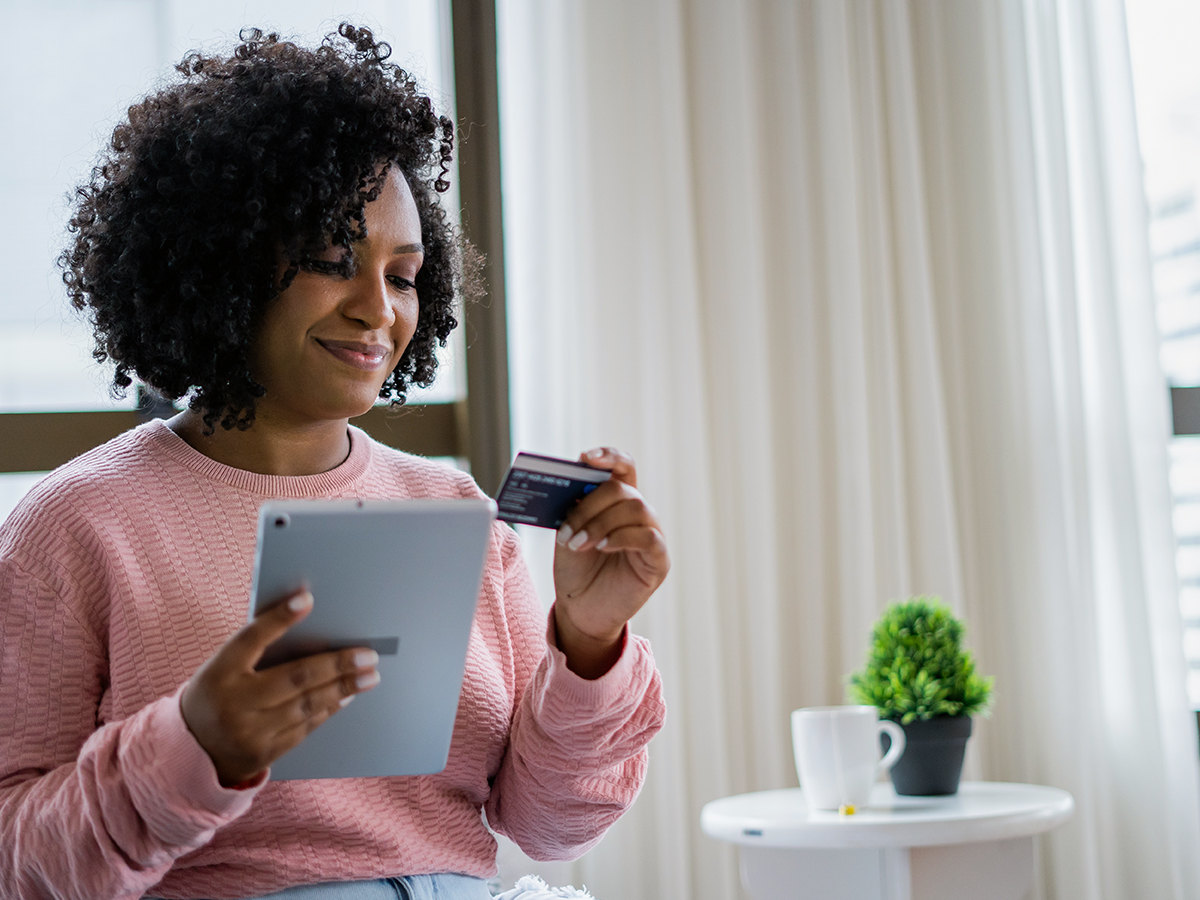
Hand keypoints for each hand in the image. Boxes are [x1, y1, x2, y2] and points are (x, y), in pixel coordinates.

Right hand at [180, 590, 380, 786]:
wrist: (190, 750)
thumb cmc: (217, 694)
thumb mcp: (223, 667)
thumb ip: (257, 647)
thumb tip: (307, 618)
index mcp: (218, 671)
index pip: (251, 638)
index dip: (279, 618)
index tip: (309, 599)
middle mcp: (233, 702)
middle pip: (294, 677)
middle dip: (337, 664)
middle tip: (368, 654)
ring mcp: (249, 731)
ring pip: (306, 705)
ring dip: (343, 688)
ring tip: (368, 675)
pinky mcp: (263, 753)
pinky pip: (304, 727)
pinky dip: (328, 709)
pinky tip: (346, 696)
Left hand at [553, 447, 668, 678]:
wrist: (581, 610)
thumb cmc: (577, 569)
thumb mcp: (568, 532)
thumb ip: (573, 508)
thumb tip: (570, 486)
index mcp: (617, 501)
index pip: (623, 466)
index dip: (609, 456)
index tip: (585, 457)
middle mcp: (639, 513)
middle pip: (623, 489)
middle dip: (591, 504)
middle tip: (567, 527)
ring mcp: (652, 535)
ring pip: (635, 508)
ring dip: (600, 523)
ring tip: (577, 543)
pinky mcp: (659, 560)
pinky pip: (648, 537)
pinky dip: (621, 537)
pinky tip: (602, 547)